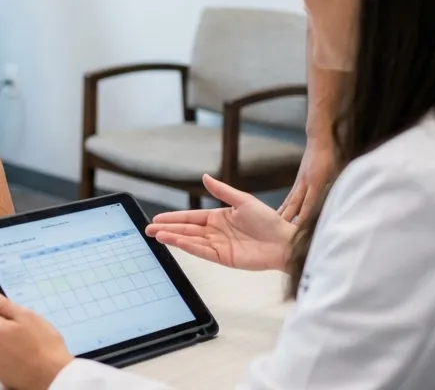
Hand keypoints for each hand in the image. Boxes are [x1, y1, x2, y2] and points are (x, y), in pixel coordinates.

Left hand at [0, 289, 73, 389]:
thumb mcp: (27, 317)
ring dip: (9, 345)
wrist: (55, 377)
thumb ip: (4, 305)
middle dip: (5, 329)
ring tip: (30, 348)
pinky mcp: (3, 378)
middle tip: (27, 332)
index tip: (14, 315)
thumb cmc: (44, 344)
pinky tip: (28, 361)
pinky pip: (5, 363)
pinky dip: (13, 360)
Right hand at [146, 174, 295, 271]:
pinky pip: (203, 252)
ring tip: (157, 236)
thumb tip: (205, 177)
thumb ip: (222, 191)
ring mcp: (219, 246)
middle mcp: (216, 232)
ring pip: (191, 241)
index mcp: (219, 217)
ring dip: (174, 238)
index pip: (191, 217)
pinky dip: (189, 247)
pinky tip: (177, 243)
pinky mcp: (224, 258)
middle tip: (148, 229)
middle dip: (167, 229)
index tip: (157, 219)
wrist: (285, 241)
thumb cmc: (269, 221)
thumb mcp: (243, 200)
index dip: (174, 218)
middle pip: (187, 230)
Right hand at [278, 137, 334, 222]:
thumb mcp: (336, 172)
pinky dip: (285, 205)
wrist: (318, 141)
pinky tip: (281, 212)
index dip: (303, 217)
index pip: (309, 204)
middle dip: (288, 218)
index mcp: (316, 183)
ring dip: (284, 213)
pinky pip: (290, 196)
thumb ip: (332, 186)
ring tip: (276, 226)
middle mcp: (305, 184)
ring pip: (290, 201)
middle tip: (282, 233)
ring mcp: (300, 182)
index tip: (298, 228)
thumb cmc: (331, 156)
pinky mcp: (298, 181)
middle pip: (295, 204)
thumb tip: (334, 202)